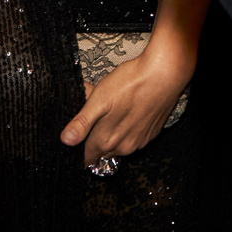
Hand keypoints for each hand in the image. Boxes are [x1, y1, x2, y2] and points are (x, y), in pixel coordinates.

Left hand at [60, 41, 194, 165]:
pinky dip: (126, 127)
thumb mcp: (99, 99)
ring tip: (110, 106)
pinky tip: (127, 107)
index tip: (77, 133)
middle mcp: (124, 147)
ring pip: (117, 143)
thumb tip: (65, 141)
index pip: (86, 158)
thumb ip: (82, 123)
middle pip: (101, 150)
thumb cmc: (130, 83)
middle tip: (94, 111)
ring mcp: (139, 142)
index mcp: (106, 140)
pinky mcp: (151, 133)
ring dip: (111, 131)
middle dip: (94, 135)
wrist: (165, 74)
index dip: (79, 147)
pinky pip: (132, 137)